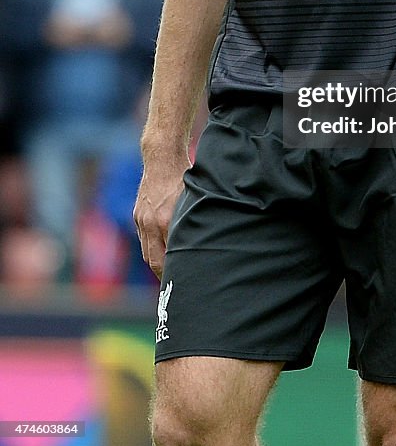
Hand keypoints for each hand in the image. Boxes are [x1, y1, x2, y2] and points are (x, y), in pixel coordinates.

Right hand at [133, 155, 189, 278]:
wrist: (162, 158)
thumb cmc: (184, 176)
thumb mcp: (194, 199)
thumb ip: (195, 220)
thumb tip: (207, 241)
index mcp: (167, 220)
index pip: (169, 257)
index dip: (175, 272)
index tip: (184, 282)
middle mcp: (151, 223)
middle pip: (154, 261)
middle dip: (165, 275)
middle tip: (177, 287)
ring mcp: (142, 220)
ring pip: (147, 253)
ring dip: (157, 264)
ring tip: (169, 274)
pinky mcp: (137, 215)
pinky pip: (143, 239)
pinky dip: (152, 249)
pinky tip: (162, 253)